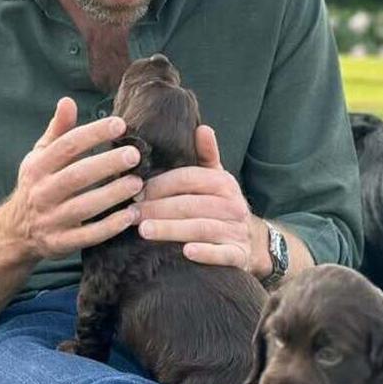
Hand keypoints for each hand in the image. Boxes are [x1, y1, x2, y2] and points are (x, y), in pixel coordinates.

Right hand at [0, 97, 144, 261]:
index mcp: (38, 167)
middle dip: (107, 164)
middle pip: (77, 175)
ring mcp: (51, 220)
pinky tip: (131, 215)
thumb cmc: (36, 186)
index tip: (120, 124)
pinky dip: (110, 227)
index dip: (93, 133)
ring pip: (84, 206)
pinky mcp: (60, 243)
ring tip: (138, 183)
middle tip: (135, 154)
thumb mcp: (39, 157)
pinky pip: (87, 236)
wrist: (15, 232)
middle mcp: (42, 192)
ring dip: (113, 195)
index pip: (67, 146)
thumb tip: (68, 101)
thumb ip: (57, 131)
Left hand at [133, 125, 271, 277]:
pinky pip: (222, 254)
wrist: (252, 242)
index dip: (160, 184)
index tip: (135, 191)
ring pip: (201, 228)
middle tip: (130, 213)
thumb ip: (207, 156)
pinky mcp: (239, 255)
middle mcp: (233, 205)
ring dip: (172, 229)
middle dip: (157, 208)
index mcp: (224, 182)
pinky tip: (186, 252)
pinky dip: (206, 253)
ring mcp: (237, 231)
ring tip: (144, 231)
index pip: (188, 178)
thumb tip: (202, 128)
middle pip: (190, 204)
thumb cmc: (222, 207)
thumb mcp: (217, 179)